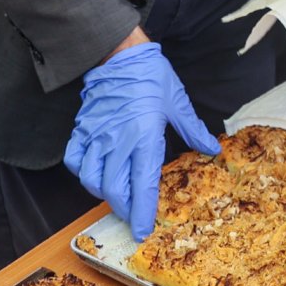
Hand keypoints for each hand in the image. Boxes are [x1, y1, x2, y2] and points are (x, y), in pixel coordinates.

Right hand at [63, 41, 219, 240]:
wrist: (119, 54)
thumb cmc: (151, 76)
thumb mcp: (178, 103)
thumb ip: (193, 130)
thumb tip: (212, 149)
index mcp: (145, 137)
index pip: (143, 186)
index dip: (143, 212)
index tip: (143, 231)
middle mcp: (118, 142)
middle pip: (115, 190)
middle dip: (124, 209)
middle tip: (132, 215)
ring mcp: (96, 137)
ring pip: (92, 180)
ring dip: (103, 194)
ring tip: (115, 196)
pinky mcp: (81, 129)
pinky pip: (73, 161)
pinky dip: (81, 173)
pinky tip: (94, 173)